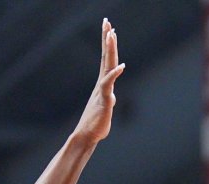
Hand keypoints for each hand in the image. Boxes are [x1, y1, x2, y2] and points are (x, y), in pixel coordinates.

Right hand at [72, 19, 124, 145]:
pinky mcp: (104, 100)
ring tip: (111, 34)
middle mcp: (102, 83)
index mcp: (103, 83)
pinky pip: (109, 85)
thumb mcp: (105, 107)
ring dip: (109, 50)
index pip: (105, 59)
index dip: (107, 44)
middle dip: (106, 39)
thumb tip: (112, 96)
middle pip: (105, 57)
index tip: (108, 28)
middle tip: (107, 22)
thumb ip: (109, 98)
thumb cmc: (96, 124)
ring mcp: (102, 90)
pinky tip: (122, 66)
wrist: (87, 136)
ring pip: (106, 66)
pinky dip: (115, 74)